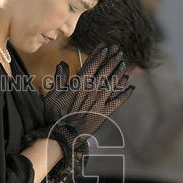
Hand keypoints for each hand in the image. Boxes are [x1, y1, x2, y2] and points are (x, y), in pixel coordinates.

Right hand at [36, 46, 133, 182]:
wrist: (64, 135)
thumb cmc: (55, 115)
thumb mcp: (52, 95)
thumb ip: (59, 78)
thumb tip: (62, 63)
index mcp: (79, 83)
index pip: (91, 64)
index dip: (99, 54)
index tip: (105, 47)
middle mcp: (92, 90)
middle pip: (104, 71)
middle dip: (112, 59)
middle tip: (118, 51)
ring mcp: (100, 101)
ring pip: (113, 83)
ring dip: (119, 72)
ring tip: (124, 64)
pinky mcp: (105, 112)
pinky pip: (117, 101)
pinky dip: (125, 94)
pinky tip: (130, 87)